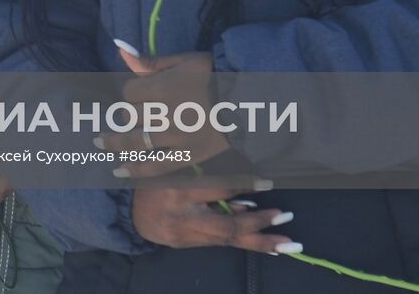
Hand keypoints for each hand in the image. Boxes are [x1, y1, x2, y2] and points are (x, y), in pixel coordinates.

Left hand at [97, 46, 229, 175]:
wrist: (249, 102)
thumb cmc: (214, 76)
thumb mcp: (184, 62)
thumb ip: (150, 62)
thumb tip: (121, 51)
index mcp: (165, 88)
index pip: (130, 92)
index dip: (132, 92)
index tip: (142, 92)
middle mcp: (168, 114)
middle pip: (131, 116)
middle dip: (130, 113)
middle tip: (135, 113)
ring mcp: (178, 138)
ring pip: (136, 141)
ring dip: (115, 142)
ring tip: (100, 142)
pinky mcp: (189, 156)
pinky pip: (157, 167)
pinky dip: (136, 170)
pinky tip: (118, 171)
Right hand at [132, 185, 296, 254]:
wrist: (130, 212)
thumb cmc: (157, 184)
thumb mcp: (178, 172)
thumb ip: (210, 183)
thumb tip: (247, 200)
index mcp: (179, 190)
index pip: (218, 188)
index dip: (244, 185)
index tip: (267, 182)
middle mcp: (184, 216)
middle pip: (226, 226)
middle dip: (258, 224)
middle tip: (285, 217)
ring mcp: (185, 235)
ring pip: (227, 240)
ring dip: (260, 242)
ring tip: (288, 244)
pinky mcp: (187, 245)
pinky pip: (220, 244)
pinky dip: (244, 244)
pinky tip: (267, 247)